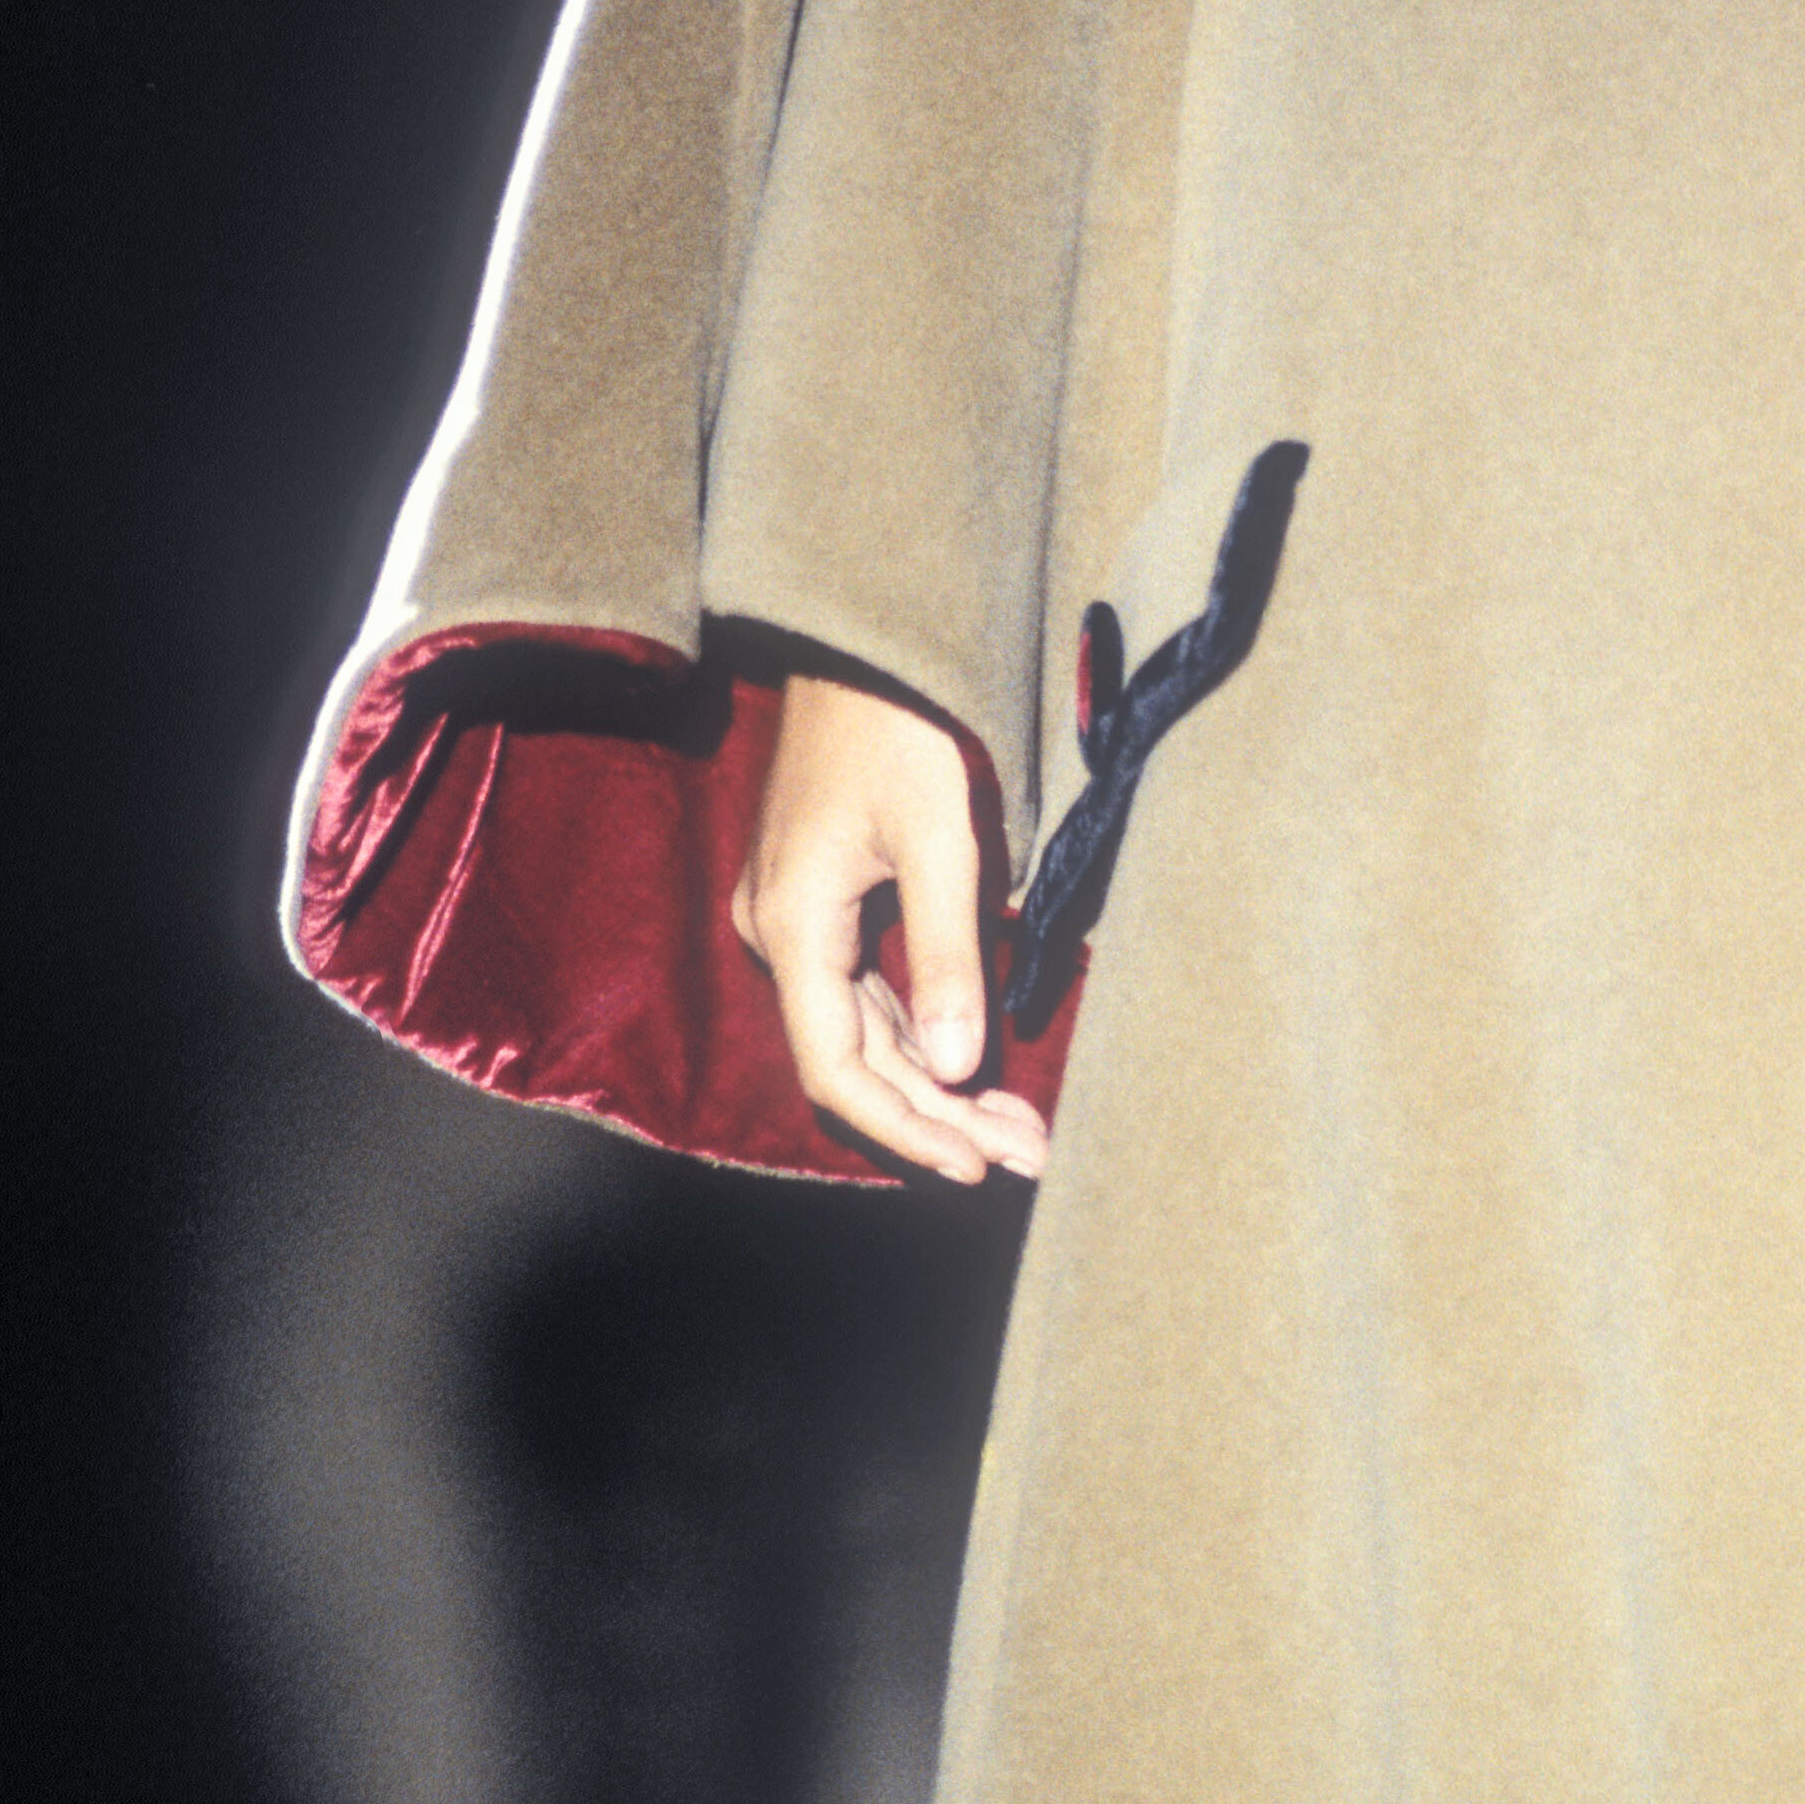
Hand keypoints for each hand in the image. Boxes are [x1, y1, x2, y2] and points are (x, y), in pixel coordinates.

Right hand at [734, 669, 1051, 1183]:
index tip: (977, 1165)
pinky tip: (972, 1065)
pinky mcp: (821, 897)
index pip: (838, 1069)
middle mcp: (777, 931)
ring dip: (935, 1081)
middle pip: (855, 1057)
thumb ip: (948, 955)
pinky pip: (865, 988)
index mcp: (792, 925)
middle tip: (1026, 1153)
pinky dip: (920, 1030)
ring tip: (1016, 1127)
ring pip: (864, 1028)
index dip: (907, 1127)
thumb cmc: (901, 721)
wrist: (865, 639)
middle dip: (940, 1113)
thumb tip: (955, 1065)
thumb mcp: (941, 835)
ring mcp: (794, 915)